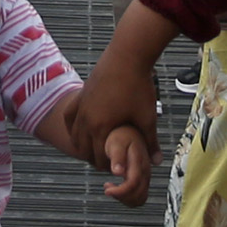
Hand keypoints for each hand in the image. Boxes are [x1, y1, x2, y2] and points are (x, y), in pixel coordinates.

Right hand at [71, 67, 160, 197]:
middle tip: (107, 162)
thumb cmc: (139, 87)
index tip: (116, 170)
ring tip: (93, 149)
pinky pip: (69, 116)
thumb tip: (157, 162)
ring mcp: (81, 106)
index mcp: (101, 128)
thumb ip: (150, 142)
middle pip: (83, 149)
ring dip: (82, 145)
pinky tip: (79, 129)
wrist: (128, 56)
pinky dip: (72, 126)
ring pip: (73, 134)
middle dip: (94, 158)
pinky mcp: (81, 94)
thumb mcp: (147, 117)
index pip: (98, 157)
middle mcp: (86, 119)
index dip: (107, 166)